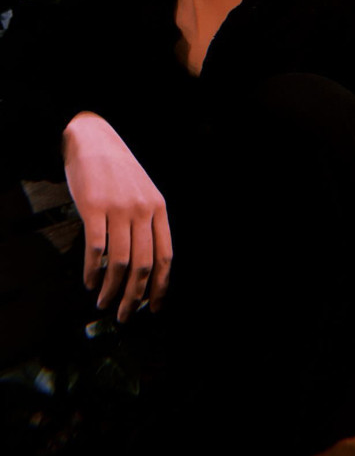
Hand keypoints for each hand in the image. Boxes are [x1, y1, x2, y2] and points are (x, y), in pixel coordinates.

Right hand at [62, 111, 172, 322]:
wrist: (93, 139)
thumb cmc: (117, 170)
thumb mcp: (143, 192)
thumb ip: (147, 222)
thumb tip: (145, 266)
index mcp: (158, 208)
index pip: (165, 256)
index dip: (160, 286)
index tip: (153, 308)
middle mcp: (142, 210)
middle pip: (143, 265)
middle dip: (134, 297)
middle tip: (123, 315)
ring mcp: (118, 209)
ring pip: (120, 262)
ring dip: (111, 289)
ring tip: (102, 301)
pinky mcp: (94, 208)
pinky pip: (96, 249)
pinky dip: (93, 271)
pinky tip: (89, 280)